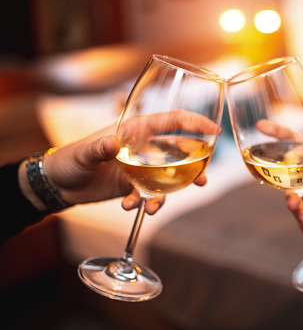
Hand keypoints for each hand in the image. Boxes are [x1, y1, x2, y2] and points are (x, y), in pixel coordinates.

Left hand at [41, 125, 207, 214]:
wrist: (59, 185)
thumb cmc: (70, 159)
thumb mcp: (83, 153)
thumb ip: (98, 148)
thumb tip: (112, 143)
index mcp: (137, 129)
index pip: (173, 121)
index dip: (196, 123)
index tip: (216, 132)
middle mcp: (144, 147)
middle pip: (180, 151)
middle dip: (195, 165)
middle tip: (203, 179)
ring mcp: (142, 168)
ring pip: (169, 177)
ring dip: (169, 192)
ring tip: (155, 207)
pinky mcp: (136, 185)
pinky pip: (151, 194)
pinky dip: (147, 203)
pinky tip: (134, 208)